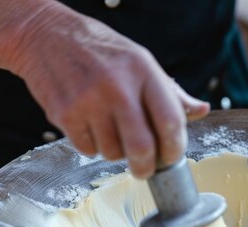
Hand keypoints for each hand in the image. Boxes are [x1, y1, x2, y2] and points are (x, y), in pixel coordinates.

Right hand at [7, 5, 208, 177]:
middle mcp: (117, 86)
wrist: (45, 36)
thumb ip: (171, 92)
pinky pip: (88, 150)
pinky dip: (93, 147)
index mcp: (143, 71)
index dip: (176, 147)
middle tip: (145, 170)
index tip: (173, 157)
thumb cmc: (101, 51)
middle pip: (142, 147)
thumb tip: (202, 110)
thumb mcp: (141, 62)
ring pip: (113, 152)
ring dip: (117, 153)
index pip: (171, 120)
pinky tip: (91, 126)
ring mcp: (88, 101)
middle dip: (147, 167)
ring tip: (112, 133)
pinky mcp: (64, 114)